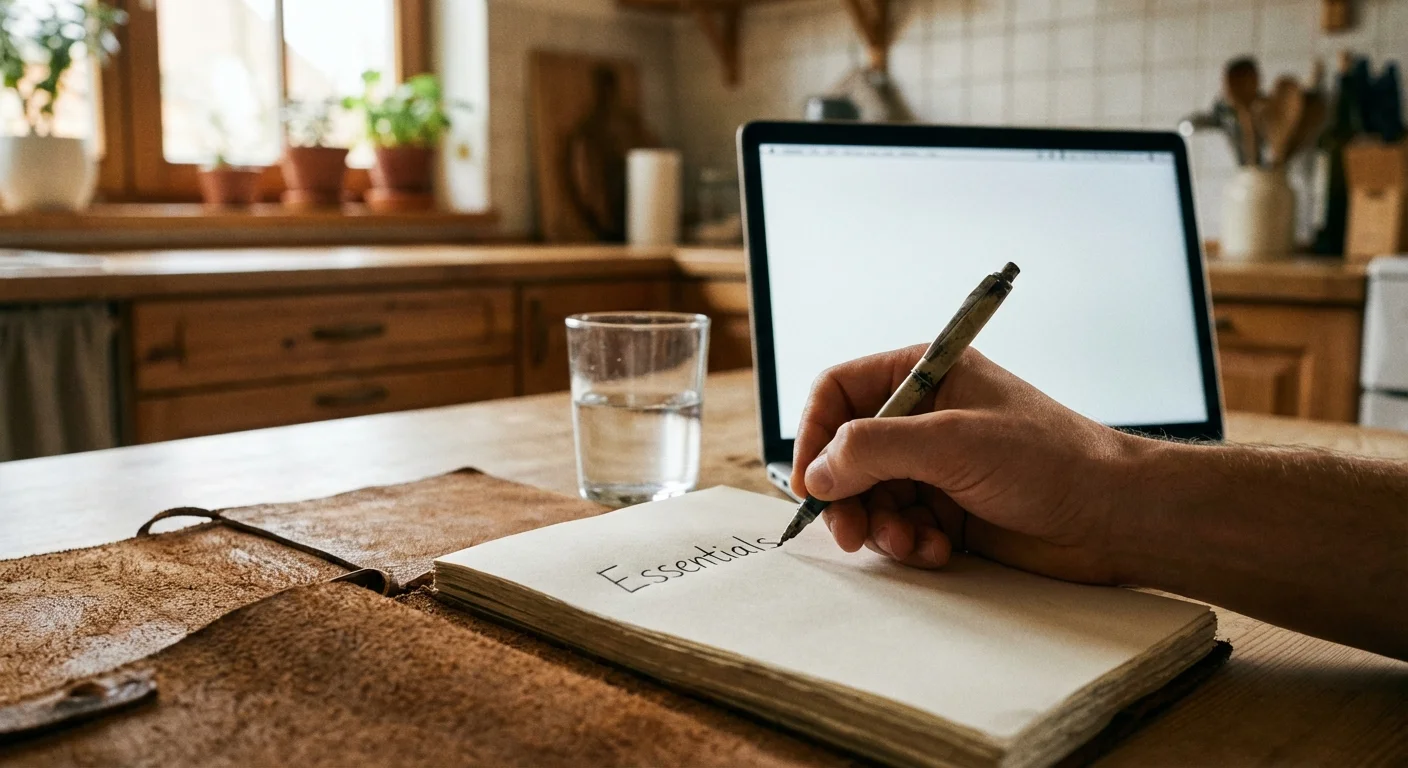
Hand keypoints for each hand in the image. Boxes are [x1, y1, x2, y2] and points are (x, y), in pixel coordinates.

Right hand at [791, 346, 1144, 583]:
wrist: (1114, 516)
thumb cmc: (1051, 460)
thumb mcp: (954, 442)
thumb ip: (875, 449)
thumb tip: (818, 472)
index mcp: (924, 374)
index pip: (838, 392)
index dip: (814, 434)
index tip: (812, 482)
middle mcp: (923, 416)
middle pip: (845, 452)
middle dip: (846, 495)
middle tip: (851, 533)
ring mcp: (935, 464)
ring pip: (868, 496)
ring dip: (879, 526)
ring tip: (910, 543)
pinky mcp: (947, 509)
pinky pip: (898, 526)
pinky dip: (908, 544)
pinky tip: (938, 552)